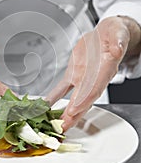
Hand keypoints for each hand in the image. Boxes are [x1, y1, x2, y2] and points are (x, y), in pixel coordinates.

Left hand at [46, 16, 140, 130]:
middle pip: (82, 101)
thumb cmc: (115, 36)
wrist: (107, 35)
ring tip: (52, 124)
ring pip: (71, 99)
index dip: (84, 100)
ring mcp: (82, 79)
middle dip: (72, 115)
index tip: (74, 111)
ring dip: (62, 112)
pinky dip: (53, 98)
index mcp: (105, 70)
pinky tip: (44, 106)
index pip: (94, 89)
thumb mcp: (118, 34)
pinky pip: (62, 89)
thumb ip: (118, 42)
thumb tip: (118, 47)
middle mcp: (93, 79)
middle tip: (61, 128)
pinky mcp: (73, 74)